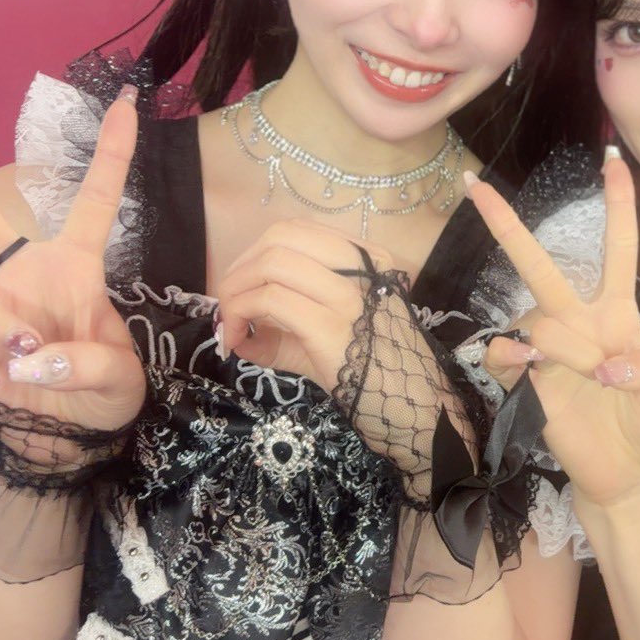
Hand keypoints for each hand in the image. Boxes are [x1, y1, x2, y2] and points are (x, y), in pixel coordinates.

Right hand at [0, 91, 145, 441]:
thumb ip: (88, 364)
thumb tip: (30, 356)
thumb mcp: (120, 383)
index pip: (93, 200)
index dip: (110, 152)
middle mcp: (23, 276)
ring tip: (15, 359)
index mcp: (75, 268)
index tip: (126, 100)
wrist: (69, 442)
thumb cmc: (103, 400)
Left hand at [215, 221, 393, 391]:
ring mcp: (349, 294)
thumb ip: (280, 333)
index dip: (255, 253)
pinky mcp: (332, 324)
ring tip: (232, 324)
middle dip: (241, 267)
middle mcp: (362, 266)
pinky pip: (271, 299)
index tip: (240, 287)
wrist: (412, 407)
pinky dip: (241, 312)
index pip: (297, 231)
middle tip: (228, 306)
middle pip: (281, 235)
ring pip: (273, 260)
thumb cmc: (371, 373)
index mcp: (366, 259)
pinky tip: (238, 340)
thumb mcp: (323, 341)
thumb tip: (235, 333)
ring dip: (237, 289)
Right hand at [466, 154, 639, 506]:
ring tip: (594, 381)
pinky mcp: (525, 383)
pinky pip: (504, 354)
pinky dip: (513, 356)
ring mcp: (548, 351)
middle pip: (542, 265)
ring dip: (565, 347)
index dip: (618, 208)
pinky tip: (525, 366)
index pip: (617, 250)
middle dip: (509, 226)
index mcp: (618, 314)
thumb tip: (609, 365)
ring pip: (538, 320)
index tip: (614, 163)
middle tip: (476, 187)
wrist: (625, 476)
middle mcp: (577, 322)